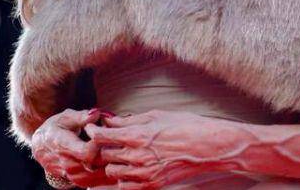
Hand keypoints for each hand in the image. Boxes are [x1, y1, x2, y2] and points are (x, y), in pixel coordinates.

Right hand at [31, 109, 111, 187]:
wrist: (42, 147)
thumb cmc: (57, 128)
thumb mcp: (66, 117)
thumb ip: (81, 116)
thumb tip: (95, 113)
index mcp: (62, 145)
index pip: (87, 152)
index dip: (100, 144)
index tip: (106, 134)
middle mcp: (66, 163)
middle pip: (96, 164)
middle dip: (109, 153)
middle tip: (116, 142)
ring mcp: (71, 174)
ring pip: (97, 175)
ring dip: (109, 165)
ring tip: (115, 152)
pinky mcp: (76, 181)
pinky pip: (94, 182)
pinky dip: (104, 174)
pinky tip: (111, 163)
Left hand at [87, 110, 232, 188]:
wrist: (208, 148)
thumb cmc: (186, 126)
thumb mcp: (156, 116)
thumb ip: (129, 121)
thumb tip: (109, 120)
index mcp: (138, 136)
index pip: (103, 136)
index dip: (93, 131)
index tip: (91, 128)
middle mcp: (138, 157)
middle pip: (104, 155)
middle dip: (101, 147)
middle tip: (105, 141)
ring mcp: (144, 174)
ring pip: (111, 172)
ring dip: (111, 164)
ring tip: (118, 155)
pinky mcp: (151, 185)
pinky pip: (124, 187)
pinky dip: (121, 179)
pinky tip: (127, 169)